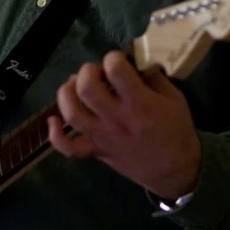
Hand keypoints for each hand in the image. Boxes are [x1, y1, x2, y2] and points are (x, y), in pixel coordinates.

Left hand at [48, 51, 201, 200]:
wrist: (176, 171)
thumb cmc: (176, 130)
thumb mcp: (174, 97)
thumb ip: (153, 76)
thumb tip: (134, 59)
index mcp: (141, 104)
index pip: (115, 70)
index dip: (113, 58)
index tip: (117, 60)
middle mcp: (118, 120)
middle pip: (87, 89)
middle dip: (87, 71)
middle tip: (97, 72)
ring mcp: (104, 137)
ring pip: (72, 114)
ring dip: (67, 93)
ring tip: (75, 85)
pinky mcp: (97, 152)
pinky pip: (69, 148)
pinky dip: (55, 136)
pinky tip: (53, 120)